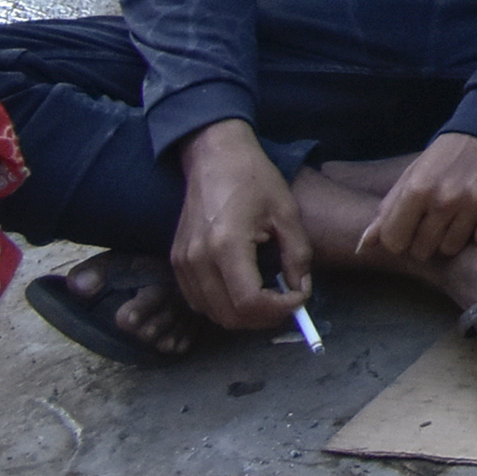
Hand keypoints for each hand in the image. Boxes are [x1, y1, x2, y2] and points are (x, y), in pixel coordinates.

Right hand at [170, 123, 314, 333]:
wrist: (214, 157)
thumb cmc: (254, 179)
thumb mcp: (286, 213)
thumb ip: (297, 255)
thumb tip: (301, 290)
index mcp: (226, 246)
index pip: (249, 302)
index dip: (279, 309)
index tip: (300, 299)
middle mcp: (197, 261)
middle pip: (228, 316)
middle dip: (263, 318)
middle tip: (287, 305)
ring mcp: (181, 263)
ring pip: (210, 313)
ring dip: (242, 316)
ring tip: (270, 300)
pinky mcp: (176, 262)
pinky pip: (198, 300)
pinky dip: (222, 305)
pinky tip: (245, 290)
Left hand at [359, 131, 476, 265]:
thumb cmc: (446, 157)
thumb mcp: (411, 176)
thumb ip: (387, 211)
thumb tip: (363, 246)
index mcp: (416, 189)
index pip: (394, 242)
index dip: (400, 239)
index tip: (410, 229)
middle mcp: (444, 198)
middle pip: (423, 250)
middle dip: (425, 242)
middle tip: (435, 223)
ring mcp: (475, 201)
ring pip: (452, 249)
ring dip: (453, 238)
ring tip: (458, 218)